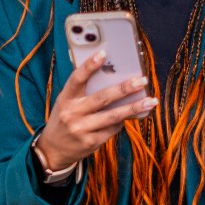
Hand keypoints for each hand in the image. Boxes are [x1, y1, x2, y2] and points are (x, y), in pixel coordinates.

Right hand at [35, 50, 157, 169]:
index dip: (89, 66)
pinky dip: (123, 121)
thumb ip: (83, 92)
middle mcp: (72, 113)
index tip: (104, 53)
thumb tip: (113, 78)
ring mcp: (82, 129)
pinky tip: (131, 116)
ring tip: (151, 101)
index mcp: (65, 98)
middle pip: (102, 98)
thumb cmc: (64, 120)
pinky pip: (113, 129)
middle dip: (125, 88)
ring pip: (113, 116)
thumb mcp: (67, 103)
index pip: (77, 79)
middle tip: (142, 80)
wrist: (53, 150)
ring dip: (134, 107)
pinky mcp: (91, 142)